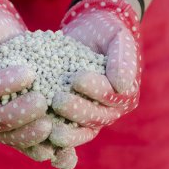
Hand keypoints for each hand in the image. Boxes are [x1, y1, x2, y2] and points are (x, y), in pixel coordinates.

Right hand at [0, 0, 50, 152]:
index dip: (1, 86)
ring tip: (49, 127)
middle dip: (17, 114)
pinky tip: (58, 149)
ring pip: (7, 136)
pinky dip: (39, 147)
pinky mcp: (12, 128)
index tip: (28, 74)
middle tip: (41, 102)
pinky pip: (23, 142)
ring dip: (28, 136)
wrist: (3, 38)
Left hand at [49, 0, 141, 147]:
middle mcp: (112, 109)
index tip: (77, 78)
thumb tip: (122, 85)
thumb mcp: (117, 37)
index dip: (96, 90)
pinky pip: (68, 132)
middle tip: (58, 99)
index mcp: (126, 91)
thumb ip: (123, 58)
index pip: (113, 96)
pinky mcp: (74, 120)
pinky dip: (57, 137)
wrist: (87, 31)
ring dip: (68, 132)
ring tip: (50, 128)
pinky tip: (42, 138)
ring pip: (83, 130)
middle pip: (97, 116)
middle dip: (78, 110)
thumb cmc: (105, 32)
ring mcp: (93, 116)